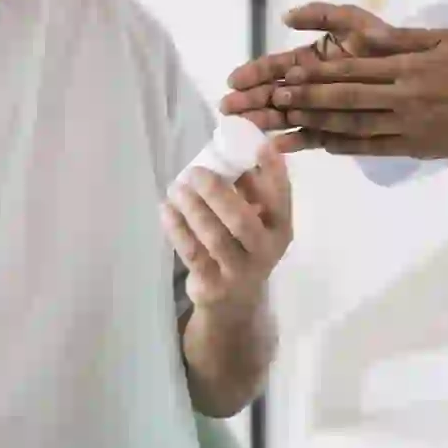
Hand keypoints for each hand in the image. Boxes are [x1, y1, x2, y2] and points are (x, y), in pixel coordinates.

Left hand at [161, 142, 292, 317]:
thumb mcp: (256, 221)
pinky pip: (192, 254)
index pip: (280, 198)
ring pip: (215, 238)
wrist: (233, 302)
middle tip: (196, 172)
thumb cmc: (243, 247)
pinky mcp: (213, 284)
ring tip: (176, 187)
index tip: (260, 144)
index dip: (273, 171)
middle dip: (217, 193)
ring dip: (193, 209)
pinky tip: (166, 209)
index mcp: (279, 229)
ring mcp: (239, 271)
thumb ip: (250, 189)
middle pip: (242, 221)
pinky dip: (177, 229)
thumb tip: (234, 149)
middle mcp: (264, 251)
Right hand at [221, 3, 411, 148]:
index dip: (256, 72)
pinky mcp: (345, 130)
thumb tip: (286, 17)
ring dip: (268, 120)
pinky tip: (278, 146)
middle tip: (228, 108)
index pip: (279, 65)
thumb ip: (324, 15)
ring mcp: (328, 108)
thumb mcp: (358, 23)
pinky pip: (320, 137)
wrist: (430, 78)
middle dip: (253, 99)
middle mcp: (317, 84)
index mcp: (315, 60)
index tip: (234, 80)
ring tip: (245, 126)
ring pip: (293, 115)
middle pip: (279, 92)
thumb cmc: (392, 46)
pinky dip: (299, 141)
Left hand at [265, 27, 447, 159]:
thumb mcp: (441, 39)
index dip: (319, 73)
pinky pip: (373, 148)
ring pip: (355, 126)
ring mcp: (407, 125)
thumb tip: (363, 34)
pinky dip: (346, 146)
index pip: (354, 70)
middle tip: (277, 98)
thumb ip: (400, 38)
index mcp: (407, 66)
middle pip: (348, 98)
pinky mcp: (413, 147)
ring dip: (319, 123)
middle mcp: (403, 96)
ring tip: (288, 121)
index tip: (290, 73)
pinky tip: (321, 144)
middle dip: (309, 98)